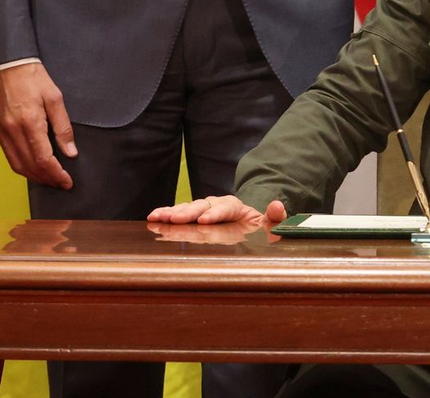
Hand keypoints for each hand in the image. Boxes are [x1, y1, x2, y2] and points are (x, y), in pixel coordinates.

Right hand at [0, 62, 76, 188]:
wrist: (4, 63)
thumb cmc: (33, 77)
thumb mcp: (55, 97)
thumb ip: (63, 126)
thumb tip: (70, 152)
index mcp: (31, 123)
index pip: (44, 159)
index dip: (57, 174)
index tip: (67, 182)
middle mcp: (13, 131)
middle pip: (30, 167)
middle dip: (47, 179)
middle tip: (61, 183)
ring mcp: (2, 132)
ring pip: (17, 165)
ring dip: (34, 177)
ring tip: (49, 180)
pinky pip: (8, 156)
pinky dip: (21, 167)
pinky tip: (32, 168)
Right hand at [146, 194, 286, 225]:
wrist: (247, 222)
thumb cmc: (258, 226)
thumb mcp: (271, 224)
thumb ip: (275, 217)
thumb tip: (275, 206)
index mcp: (236, 206)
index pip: (226, 207)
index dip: (215, 214)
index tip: (204, 221)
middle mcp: (217, 204)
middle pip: (203, 206)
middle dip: (189, 213)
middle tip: (176, 220)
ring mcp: (203, 209)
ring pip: (188, 208)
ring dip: (173, 212)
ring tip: (159, 217)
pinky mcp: (193, 215)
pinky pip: (179, 213)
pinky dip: (166, 214)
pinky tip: (154, 217)